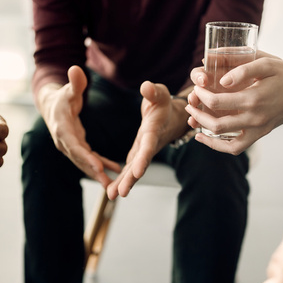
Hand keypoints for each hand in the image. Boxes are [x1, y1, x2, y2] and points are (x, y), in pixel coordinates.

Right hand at [38, 66, 120, 187]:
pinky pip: (89, 159)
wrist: (51, 105)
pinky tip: (116, 170)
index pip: (74, 145)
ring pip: (84, 163)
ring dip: (98, 174)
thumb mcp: (69, 89)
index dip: (86, 157)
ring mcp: (69, 146)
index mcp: (62, 128)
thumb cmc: (62, 96)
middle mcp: (64, 141)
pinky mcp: (76, 148)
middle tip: (108, 182)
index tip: (98, 166)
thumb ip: (75, 82)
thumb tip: (75, 68)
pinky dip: (101, 165)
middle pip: (79, 159)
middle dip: (93, 171)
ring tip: (113, 185)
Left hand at [106, 81, 189, 199]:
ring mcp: (144, 151)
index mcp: (153, 130)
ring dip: (124, 183)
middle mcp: (149, 144)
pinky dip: (121, 179)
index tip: (137, 172)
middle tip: (121, 192)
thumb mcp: (160, 93)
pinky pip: (129, 168)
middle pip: (140, 163)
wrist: (172, 115)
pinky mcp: (138, 153)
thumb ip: (154, 92)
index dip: (143, 159)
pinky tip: (110, 191)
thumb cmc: (163, 102)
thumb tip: (146, 87)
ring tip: (112, 196)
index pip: (148, 146)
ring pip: (134, 169)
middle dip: (131, 178)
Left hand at [186, 52, 282, 154]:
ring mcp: (258, 129)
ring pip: (223, 139)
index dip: (201, 95)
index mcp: (254, 98)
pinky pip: (236, 147)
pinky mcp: (261, 134)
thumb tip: (221, 79)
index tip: (197, 86)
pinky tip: (203, 137)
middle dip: (197, 113)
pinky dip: (218, 146)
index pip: (216, 102)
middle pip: (216, 124)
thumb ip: (243, 67)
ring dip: (204, 129)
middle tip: (189, 102)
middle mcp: (255, 118)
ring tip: (192, 119)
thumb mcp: (266, 62)